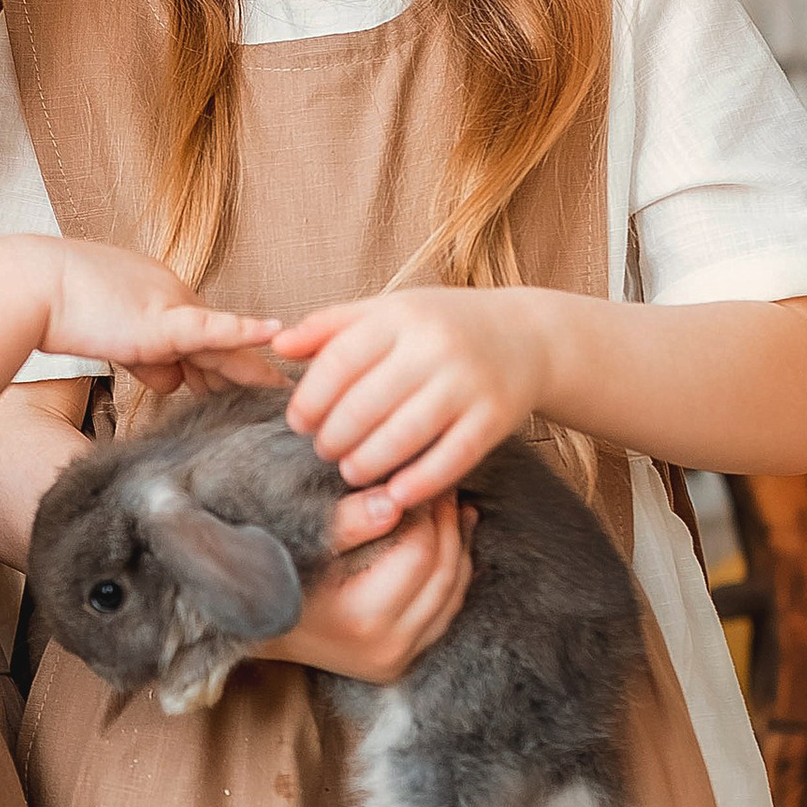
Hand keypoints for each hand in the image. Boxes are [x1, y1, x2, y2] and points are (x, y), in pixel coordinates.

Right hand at [41, 237, 279, 389]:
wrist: (32, 288)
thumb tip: (172, 382)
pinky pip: (214, 329)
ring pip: (225, 344)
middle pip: (219, 340)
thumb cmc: (56, 307)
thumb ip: (146, 359)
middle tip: (279, 391)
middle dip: (246, 371)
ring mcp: (172, 306)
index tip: (237, 388)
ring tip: (285, 389)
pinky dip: (245, 333)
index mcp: (158, 294)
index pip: (196, 335)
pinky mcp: (165, 322)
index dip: (214, 367)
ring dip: (254, 370)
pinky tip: (274, 333)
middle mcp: (173, 294)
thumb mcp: (113, 339)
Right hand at [257, 490, 472, 683]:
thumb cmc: (270, 575)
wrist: (253, 627)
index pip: (419, 554)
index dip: (427, 511)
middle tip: (442, 485)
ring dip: (458, 548)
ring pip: (452, 596)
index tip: (420, 478)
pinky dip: (452, 576)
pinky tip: (452, 541)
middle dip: (447, 525)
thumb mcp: (302, 543)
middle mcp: (386, 648)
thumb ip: (349, 520)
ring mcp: (395, 660)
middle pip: (443, 574)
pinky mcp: (399, 663)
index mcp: (362, 619)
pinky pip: (443, 614)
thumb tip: (394, 499)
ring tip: (451, 508)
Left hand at [274, 287, 554, 507]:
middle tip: (323, 452)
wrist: (528, 336)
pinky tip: (395, 494)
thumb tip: (277, 345)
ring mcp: (467, 383)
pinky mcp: (494, 418)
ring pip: (404, 436)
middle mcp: (435, 346)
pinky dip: (419, 482)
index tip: (298, 423)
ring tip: (351, 471)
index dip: (311, 399)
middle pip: (366, 404)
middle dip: (334, 437)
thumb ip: (332, 326)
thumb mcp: (389, 311)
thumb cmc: (443, 326)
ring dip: (368, 463)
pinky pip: (450, 458)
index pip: (339, 362)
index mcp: (401, 315)